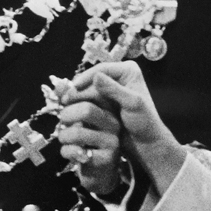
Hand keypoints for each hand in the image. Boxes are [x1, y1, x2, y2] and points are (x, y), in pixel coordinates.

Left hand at [56, 88, 122, 196]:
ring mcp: (112, 142)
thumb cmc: (87, 142)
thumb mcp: (79, 119)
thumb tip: (58, 85)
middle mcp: (114, 124)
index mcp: (109, 110)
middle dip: (67, 114)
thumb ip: (70, 101)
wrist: (99, 173)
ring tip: (64, 139)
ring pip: (78, 132)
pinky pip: (77, 151)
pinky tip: (68, 153)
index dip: (73, 95)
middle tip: (62, 122)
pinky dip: (66, 151)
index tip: (63, 102)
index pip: (93, 94)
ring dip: (63, 135)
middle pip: (87, 110)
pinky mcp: (106, 160)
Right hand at [71, 63, 184, 196]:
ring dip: (78, 96)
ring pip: (89, 88)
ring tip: (65, 105)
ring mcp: (111, 87)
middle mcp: (119, 75)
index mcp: (128, 70)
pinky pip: (89, 98)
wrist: (145, 142)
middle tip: (64, 99)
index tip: (73, 88)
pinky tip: (72, 110)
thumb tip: (96, 76)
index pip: (102, 68)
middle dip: (79, 88)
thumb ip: (115, 90)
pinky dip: (81, 103)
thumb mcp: (132, 104)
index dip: (85, 77)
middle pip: (93, 78)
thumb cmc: (144, 123)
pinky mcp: (105, 99)